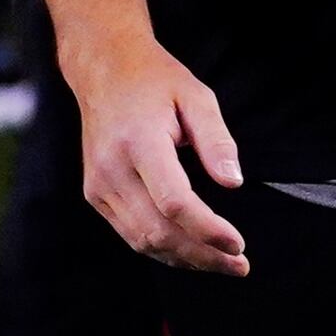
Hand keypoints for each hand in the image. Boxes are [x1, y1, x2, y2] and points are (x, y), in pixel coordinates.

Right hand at [65, 35, 251, 275]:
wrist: (103, 71)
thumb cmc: (153, 81)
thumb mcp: (196, 96)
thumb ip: (217, 140)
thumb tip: (233, 182)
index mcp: (139, 141)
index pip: (173, 202)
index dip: (208, 230)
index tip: (238, 243)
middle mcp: (112, 168)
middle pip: (158, 230)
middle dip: (202, 254)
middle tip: (239, 263)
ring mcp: (99, 184)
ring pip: (142, 240)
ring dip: (184, 258)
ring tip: (221, 262)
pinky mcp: (96, 194)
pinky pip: (130, 233)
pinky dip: (163, 248)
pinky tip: (190, 251)